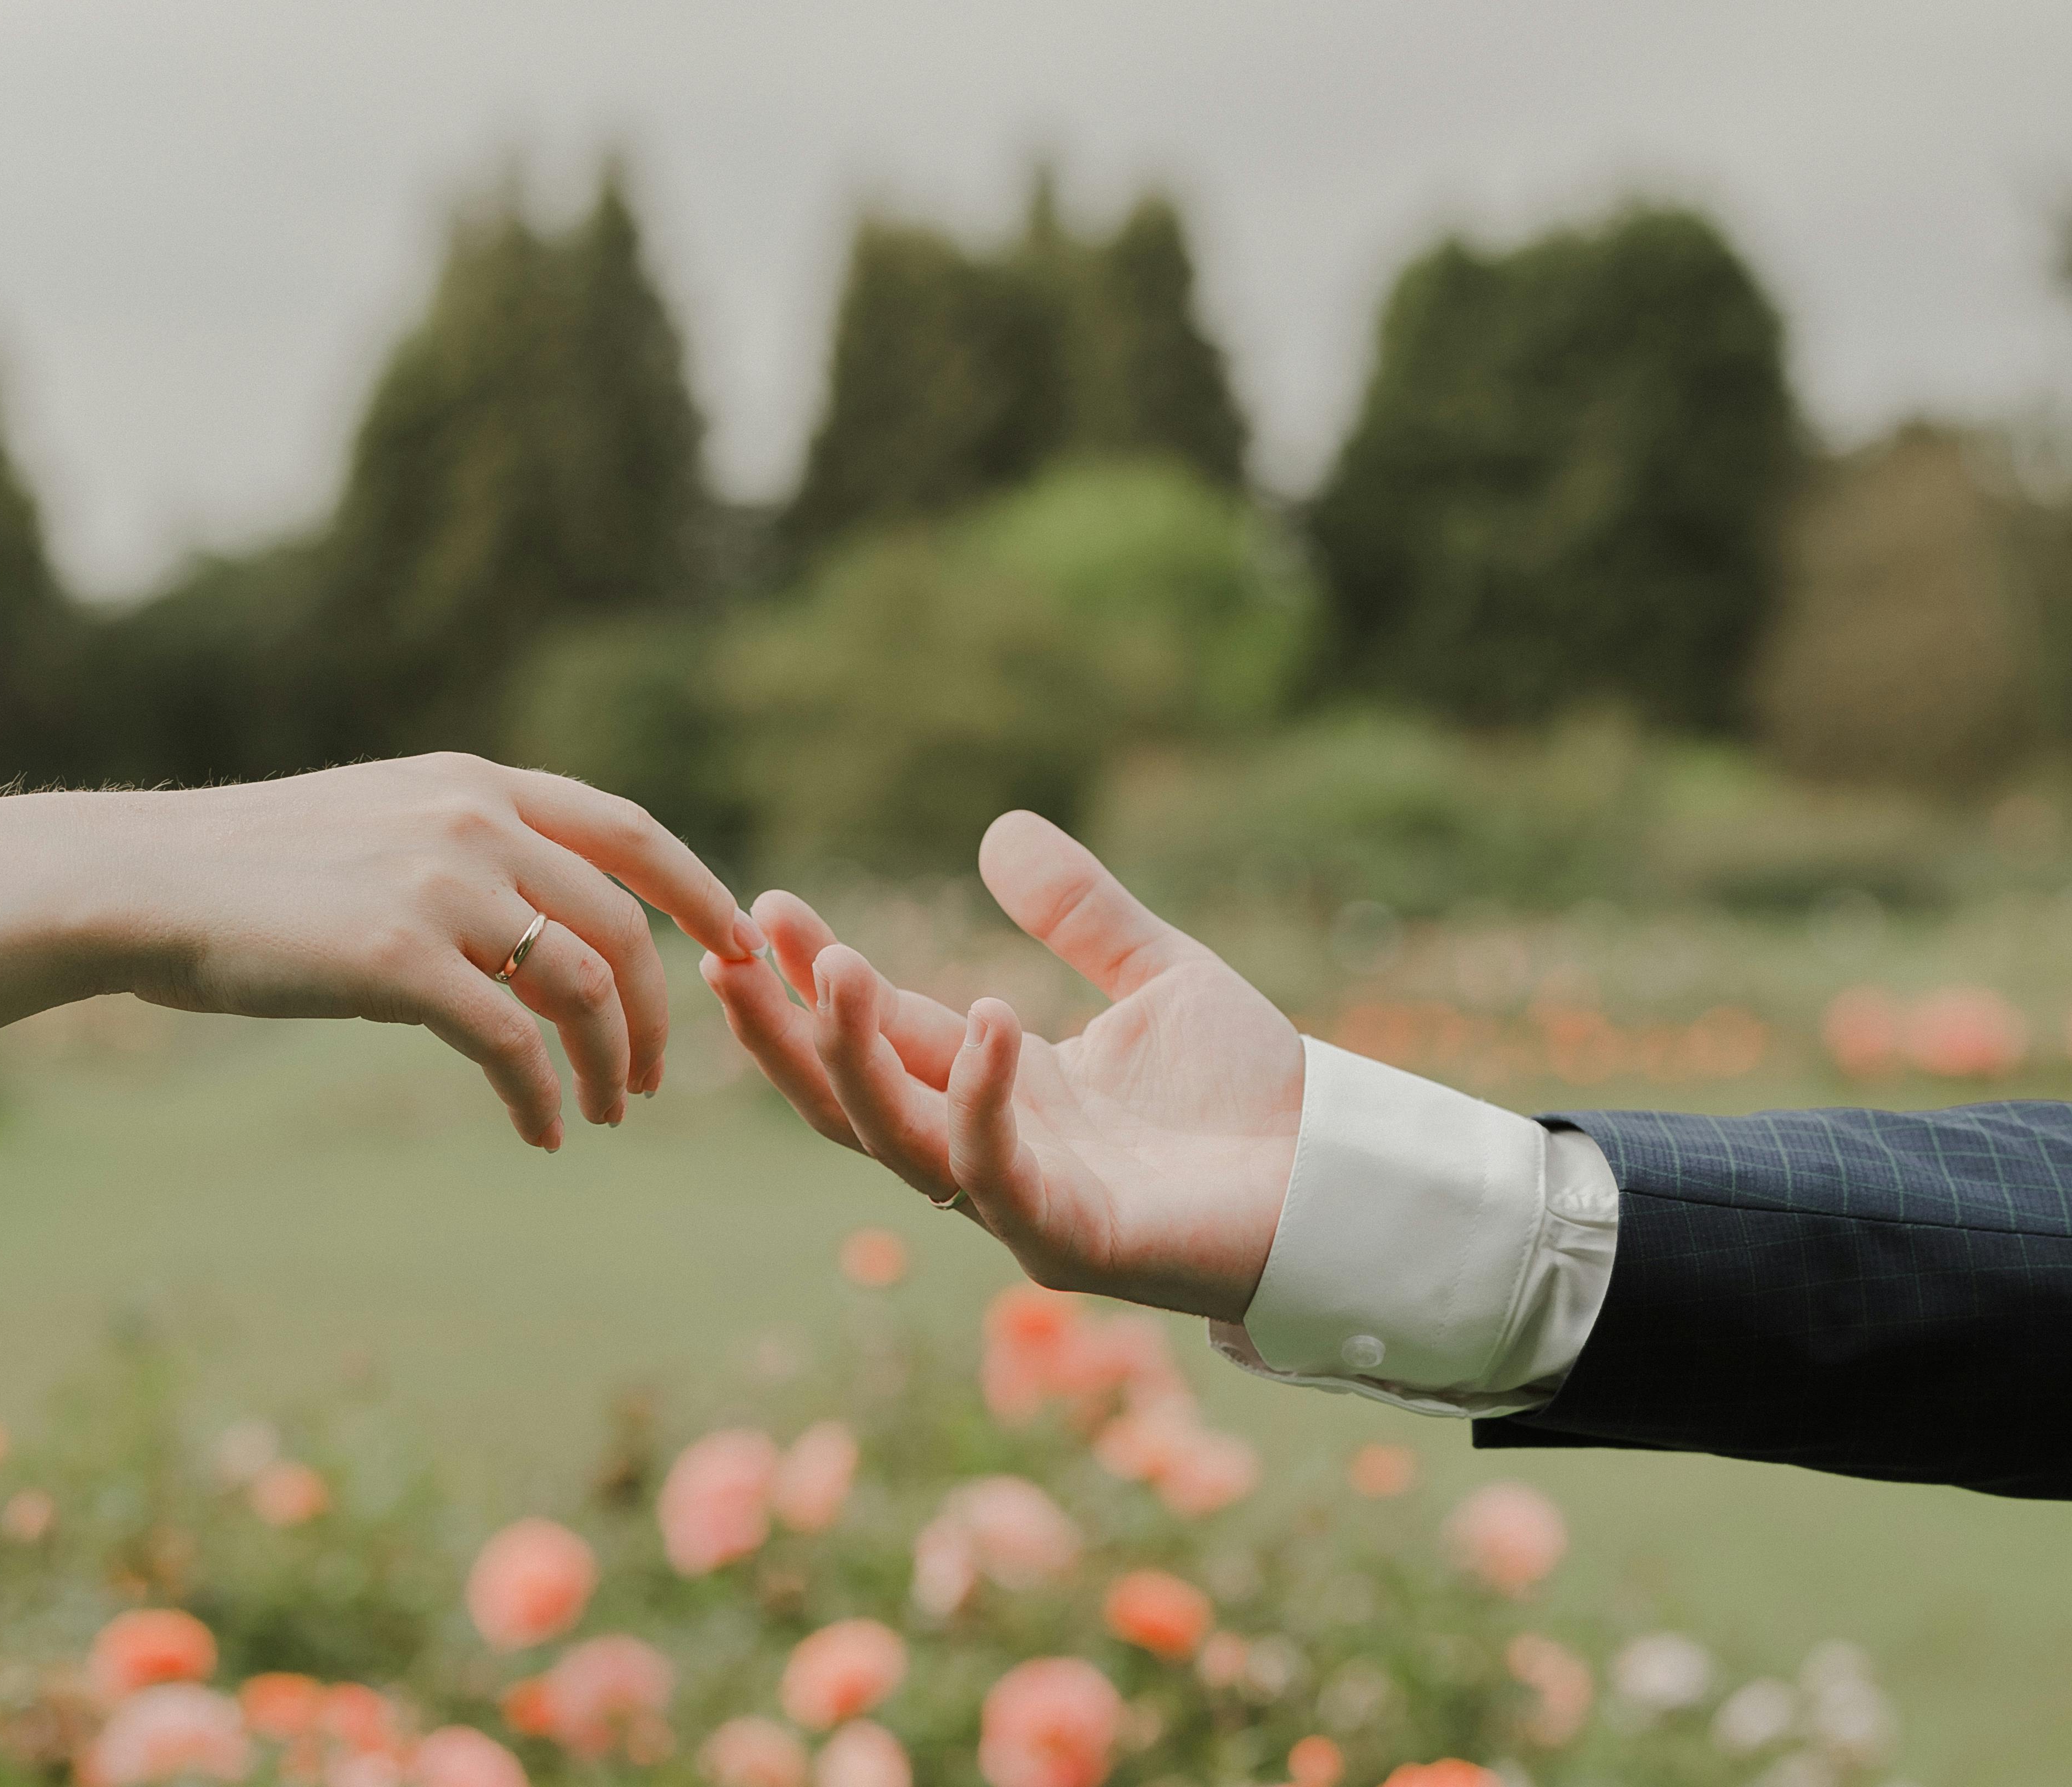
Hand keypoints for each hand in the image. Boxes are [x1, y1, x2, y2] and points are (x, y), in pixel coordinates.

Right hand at [0, 754, 766, 1148]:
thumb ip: (468, 857)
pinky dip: (542, 1095)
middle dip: (657, 1008)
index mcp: (476, 785)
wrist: (146, 883)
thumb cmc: (254, 872)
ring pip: (582, 983)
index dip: (700, 890)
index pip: (631, 830)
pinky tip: (542, 1131)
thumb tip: (539, 933)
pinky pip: (513, 1043)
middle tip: (658, 1075)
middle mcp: (473, 821)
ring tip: (606, 1112)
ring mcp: (440, 886)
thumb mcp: (380, 827)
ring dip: (610, 1061)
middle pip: (622, 922)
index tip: (740, 947)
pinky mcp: (400, 960)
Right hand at [703, 810, 1300, 1322]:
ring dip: (851, 1057)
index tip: (767, 907)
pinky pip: (998, 1174)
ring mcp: (1022, 1202)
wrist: (1341, 1179)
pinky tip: (986, 1019)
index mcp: (999, 1090)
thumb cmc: (1254, 1097)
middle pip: (851, 1096)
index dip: (818, 974)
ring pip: (898, 1137)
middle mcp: (991, 1151)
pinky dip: (981, 1099)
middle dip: (784, 1029)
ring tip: (834, 967)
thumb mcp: (1160, 976)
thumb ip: (1081, 913)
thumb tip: (1000, 829)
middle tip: (730, 949)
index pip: (883, 1030)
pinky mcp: (1071, 1241)